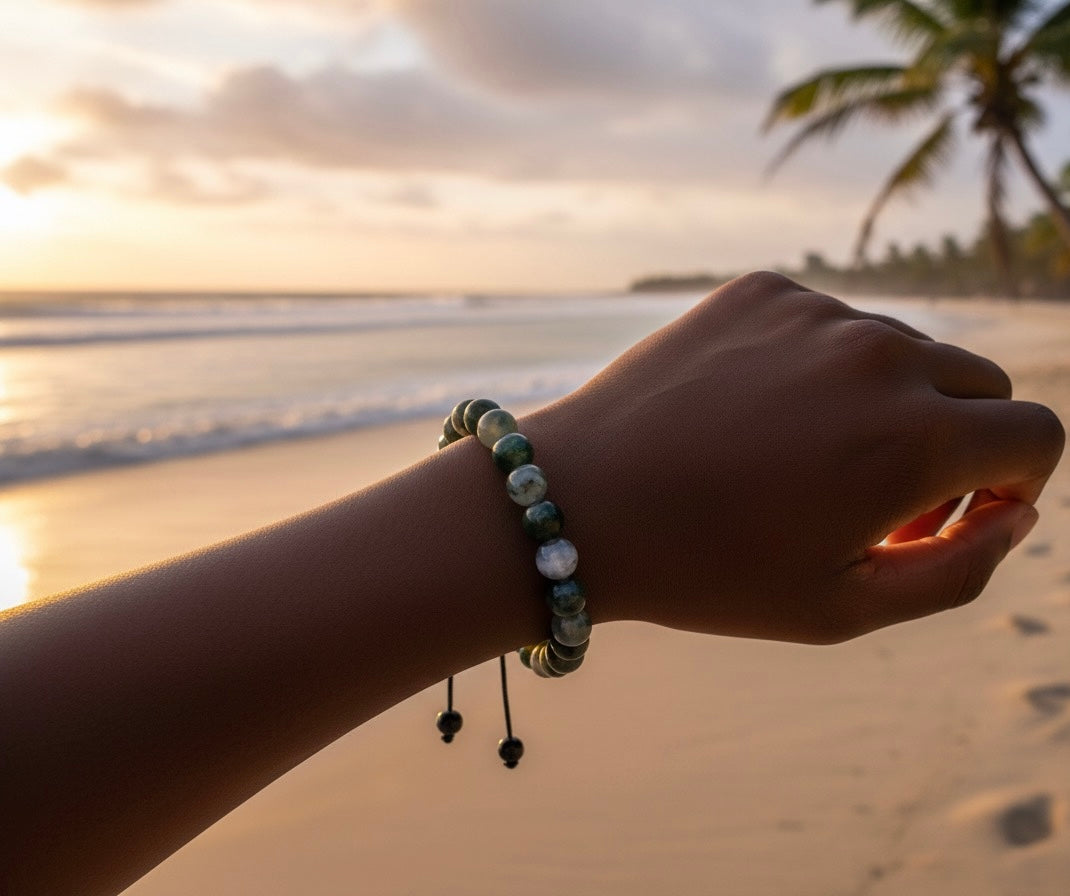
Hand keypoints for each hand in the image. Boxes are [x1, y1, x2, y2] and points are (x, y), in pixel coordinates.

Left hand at [523, 272, 1064, 642]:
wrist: (580, 503)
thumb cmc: (709, 572)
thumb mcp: (846, 609)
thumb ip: (963, 569)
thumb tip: (1017, 510)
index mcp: (915, 438)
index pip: (1037, 436)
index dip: (1012, 484)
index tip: (953, 514)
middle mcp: (879, 355)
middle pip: (979, 383)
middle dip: (957, 442)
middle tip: (882, 497)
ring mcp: (816, 312)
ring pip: (901, 350)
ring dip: (883, 402)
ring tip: (803, 459)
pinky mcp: (761, 290)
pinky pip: (830, 323)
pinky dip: (819, 366)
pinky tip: (756, 413)